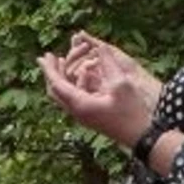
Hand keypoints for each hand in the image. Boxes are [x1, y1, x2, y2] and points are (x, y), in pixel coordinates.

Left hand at [39, 31, 161, 147]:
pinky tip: (80, 75)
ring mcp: (83, 116)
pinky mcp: (89, 116)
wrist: (141, 137)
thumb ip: (108, 64)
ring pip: (63, 96)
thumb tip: (100, 46)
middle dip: (51, 73)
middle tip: (48, 57)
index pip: (57, 84)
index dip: (49, 69)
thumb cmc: (132, 113)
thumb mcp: (121, 84)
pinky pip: (72, 99)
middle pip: (55, 91)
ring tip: (60, 62)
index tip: (43, 56)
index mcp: (80, 104)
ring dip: (60, 78)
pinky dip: (71, 85)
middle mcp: (77, 111)